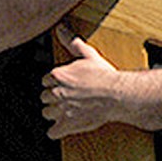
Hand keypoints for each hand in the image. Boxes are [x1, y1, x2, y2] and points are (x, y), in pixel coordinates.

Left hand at [40, 24, 122, 138]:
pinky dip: (56, 131)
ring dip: (54, 112)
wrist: (117, 95)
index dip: (54, 82)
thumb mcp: (87, 54)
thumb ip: (71, 41)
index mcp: (57, 75)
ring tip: (65, 110)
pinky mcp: (68, 125)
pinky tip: (62, 127)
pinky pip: (52, 132)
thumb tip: (61, 28)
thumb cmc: (104, 75)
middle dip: (53, 97)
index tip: (63, 84)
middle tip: (66, 97)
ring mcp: (61, 110)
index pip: (45, 80)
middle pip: (44, 97)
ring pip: (46, 113)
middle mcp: (56, 93)